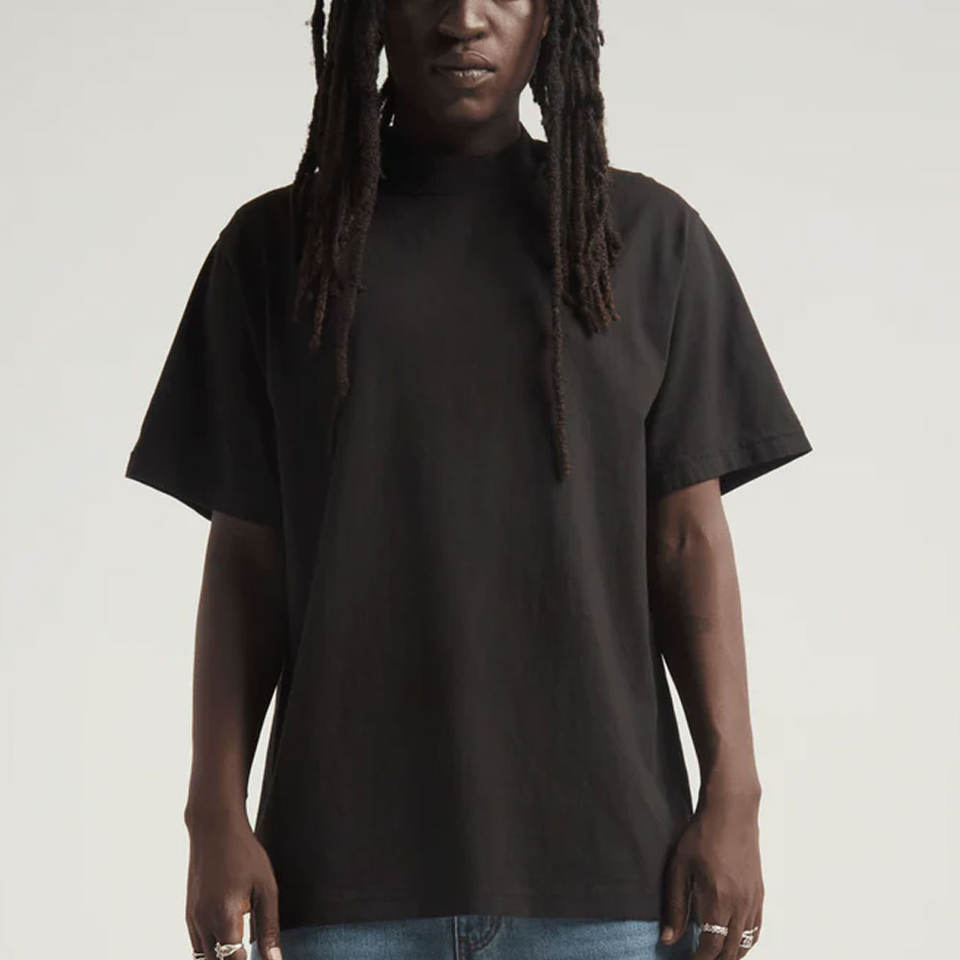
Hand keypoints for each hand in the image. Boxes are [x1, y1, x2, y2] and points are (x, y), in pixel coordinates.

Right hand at [185, 813, 283, 959]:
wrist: (214, 827)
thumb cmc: (245, 854)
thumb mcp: (266, 888)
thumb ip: (268, 927)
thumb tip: (274, 959)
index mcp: (224, 917)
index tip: (264, 959)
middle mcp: (203, 923)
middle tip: (256, 954)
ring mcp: (192, 919)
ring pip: (205, 958)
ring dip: (223, 958)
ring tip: (244, 949)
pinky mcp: (189, 914)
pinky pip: (198, 945)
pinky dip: (213, 951)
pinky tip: (231, 943)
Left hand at [659, 794, 763, 958]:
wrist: (731, 812)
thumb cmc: (701, 836)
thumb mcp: (679, 869)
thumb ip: (675, 907)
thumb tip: (668, 939)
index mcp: (718, 900)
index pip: (712, 946)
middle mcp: (740, 905)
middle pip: (731, 950)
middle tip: (700, 959)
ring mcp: (753, 900)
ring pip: (747, 942)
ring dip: (732, 954)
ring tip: (715, 956)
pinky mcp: (759, 892)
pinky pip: (757, 928)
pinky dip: (747, 941)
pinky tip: (735, 941)